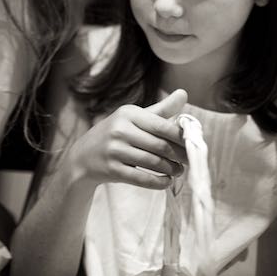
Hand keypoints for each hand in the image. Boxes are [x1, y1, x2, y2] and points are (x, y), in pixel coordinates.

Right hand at [69, 89, 187, 189]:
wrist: (84, 156)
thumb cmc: (116, 133)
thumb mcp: (134, 117)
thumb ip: (161, 109)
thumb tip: (184, 93)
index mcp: (128, 113)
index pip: (161, 126)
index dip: (180, 137)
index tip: (193, 144)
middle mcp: (120, 129)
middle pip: (159, 146)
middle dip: (179, 156)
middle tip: (189, 161)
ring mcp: (115, 150)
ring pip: (153, 163)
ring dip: (171, 169)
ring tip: (179, 171)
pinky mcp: (112, 169)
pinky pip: (142, 179)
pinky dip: (159, 182)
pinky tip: (166, 181)